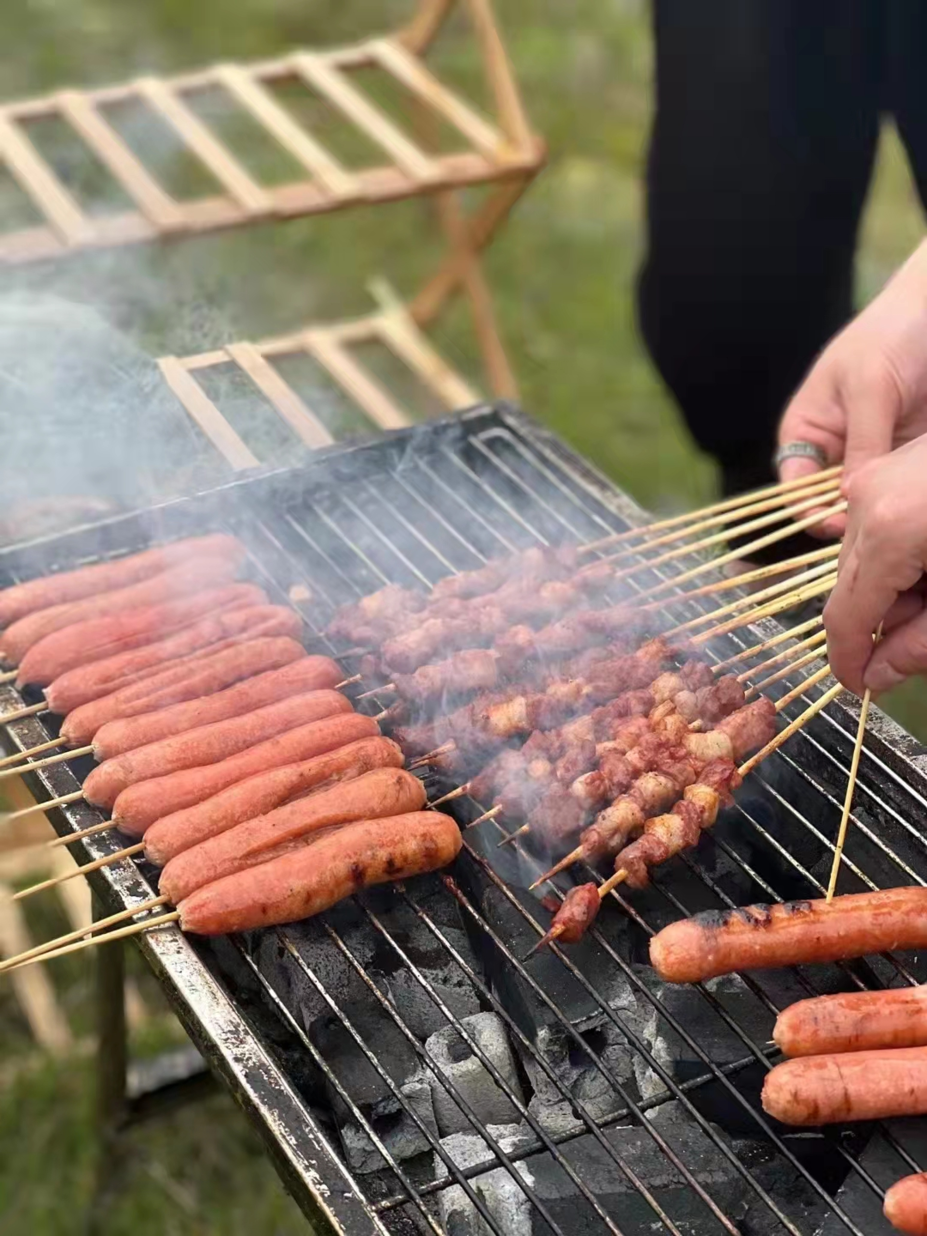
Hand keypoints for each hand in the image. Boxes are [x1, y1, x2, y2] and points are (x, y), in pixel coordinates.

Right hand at [778, 239, 926, 536]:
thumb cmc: (891, 335)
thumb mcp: (870, 387)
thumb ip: (861, 444)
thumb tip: (849, 498)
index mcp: (807, 431)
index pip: (795, 486)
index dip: (809, 510)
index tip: (836, 526)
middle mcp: (834, 450)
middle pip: (829, 500)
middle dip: (846, 518)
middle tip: (871, 531)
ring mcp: (871, 455)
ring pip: (867, 499)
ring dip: (880, 510)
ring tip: (897, 519)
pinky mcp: (905, 457)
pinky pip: (899, 488)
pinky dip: (907, 499)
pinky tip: (915, 504)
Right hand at [824, 436, 926, 693]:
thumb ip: (922, 643)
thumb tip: (879, 674)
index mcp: (887, 534)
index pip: (844, 616)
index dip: (847, 659)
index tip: (857, 687)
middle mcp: (867, 500)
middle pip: (849, 585)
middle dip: (879, 622)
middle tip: (920, 641)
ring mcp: (876, 476)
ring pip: (862, 557)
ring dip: (893, 588)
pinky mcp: (890, 466)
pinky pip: (875, 525)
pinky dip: (901, 556)